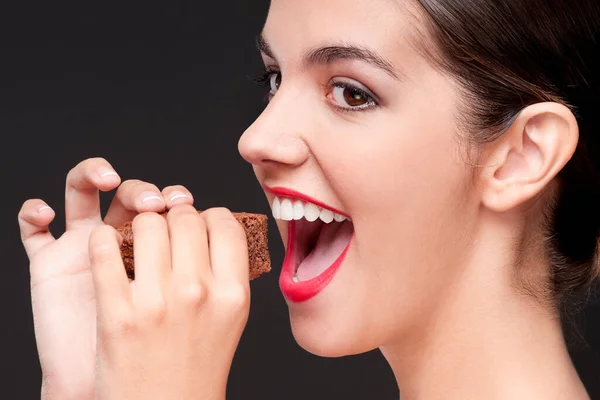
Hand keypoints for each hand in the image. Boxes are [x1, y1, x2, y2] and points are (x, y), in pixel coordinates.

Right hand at [18, 157, 194, 399]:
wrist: (126, 393)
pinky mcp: (47, 262)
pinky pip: (32, 226)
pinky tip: (45, 213)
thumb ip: (203, 262)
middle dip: (147, 191)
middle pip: (132, 191)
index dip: (175, 198)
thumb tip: (222, 224)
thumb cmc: (160, 351)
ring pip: (82, 187)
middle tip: (159, 201)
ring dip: (93, 173)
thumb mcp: (189, 303)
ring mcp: (80, 244)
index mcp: (156, 245)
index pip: (166, 202)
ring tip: (107, 180)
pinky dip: (34, 213)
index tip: (185, 202)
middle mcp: (120, 239)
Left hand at [89, 206, 250, 399]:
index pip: (225, 222)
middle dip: (174, 215)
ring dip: (140, 223)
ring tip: (137, 240)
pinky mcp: (116, 313)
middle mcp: (198, 292)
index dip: (210, 215)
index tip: (199, 222)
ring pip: (147, 223)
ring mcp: (156, 302)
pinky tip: (108, 246)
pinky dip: (103, 240)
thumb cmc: (197, 366)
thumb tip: (215, 230)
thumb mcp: (231, 319)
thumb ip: (227, 273)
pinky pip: (104, 249)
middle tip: (166, 229)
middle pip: (185, 217)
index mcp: (232, 293)